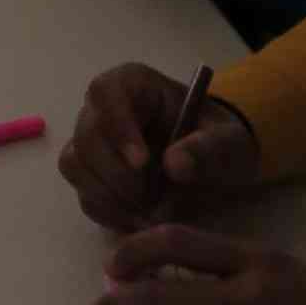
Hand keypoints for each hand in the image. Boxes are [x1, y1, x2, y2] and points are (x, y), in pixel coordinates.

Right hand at [60, 63, 260, 230]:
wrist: (219, 169)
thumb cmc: (221, 143)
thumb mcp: (230, 142)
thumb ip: (208, 149)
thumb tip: (173, 165)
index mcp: (135, 86)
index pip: (106, 93)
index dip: (117, 127)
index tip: (142, 163)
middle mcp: (105, 110)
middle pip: (86, 135)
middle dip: (117, 174)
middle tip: (153, 199)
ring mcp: (94, 144)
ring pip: (75, 165)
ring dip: (111, 196)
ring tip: (150, 211)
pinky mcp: (93, 177)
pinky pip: (85, 196)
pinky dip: (111, 214)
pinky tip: (142, 218)